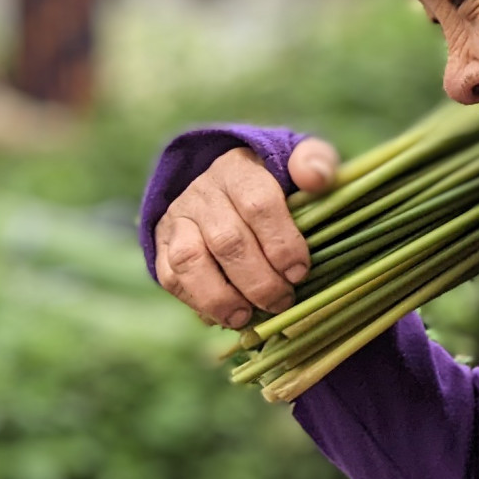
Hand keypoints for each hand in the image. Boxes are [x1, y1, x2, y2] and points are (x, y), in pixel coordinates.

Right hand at [154, 139, 339, 327]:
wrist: (226, 184)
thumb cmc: (274, 182)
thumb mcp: (298, 163)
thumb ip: (315, 162)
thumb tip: (316, 178)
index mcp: (240, 169)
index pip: (259, 204)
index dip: (281, 243)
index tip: (300, 271)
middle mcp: (203, 192)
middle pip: (227, 241)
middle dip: (259, 280)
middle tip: (282, 301)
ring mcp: (179, 219)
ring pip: (191, 260)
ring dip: (221, 296)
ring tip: (247, 316)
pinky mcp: (163, 244)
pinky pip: (170, 276)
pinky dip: (197, 302)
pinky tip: (225, 315)